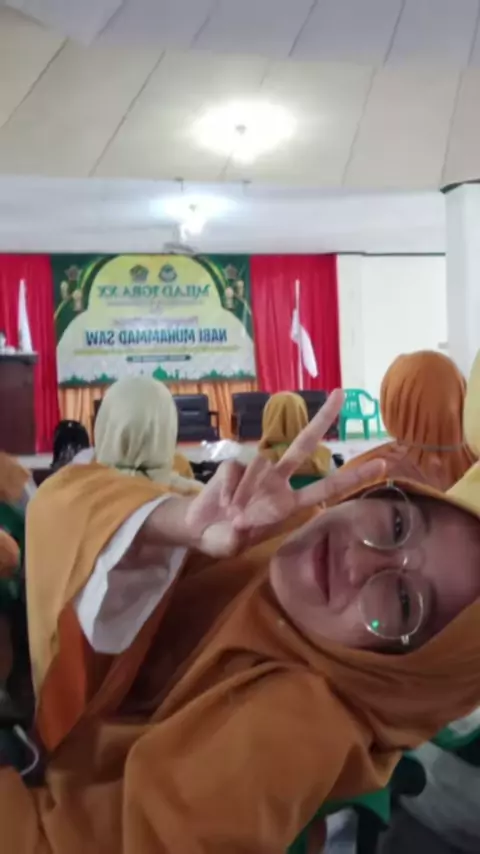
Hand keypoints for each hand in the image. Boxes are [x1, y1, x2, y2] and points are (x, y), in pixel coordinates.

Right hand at [185, 390, 384, 557]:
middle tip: (341, 394)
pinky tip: (222, 502)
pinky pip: (234, 470)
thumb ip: (235, 537)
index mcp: (289, 505)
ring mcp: (256, 471)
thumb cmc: (224, 538)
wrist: (198, 528)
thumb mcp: (231, 545)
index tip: (382, 465)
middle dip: (322, 420)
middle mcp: (278, 482)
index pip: (327, 489)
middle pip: (303, 446)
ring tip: (232, 513)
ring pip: (260, 464)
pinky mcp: (234, 464)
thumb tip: (237, 520)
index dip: (353, 479)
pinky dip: (227, 489)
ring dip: (243, 493)